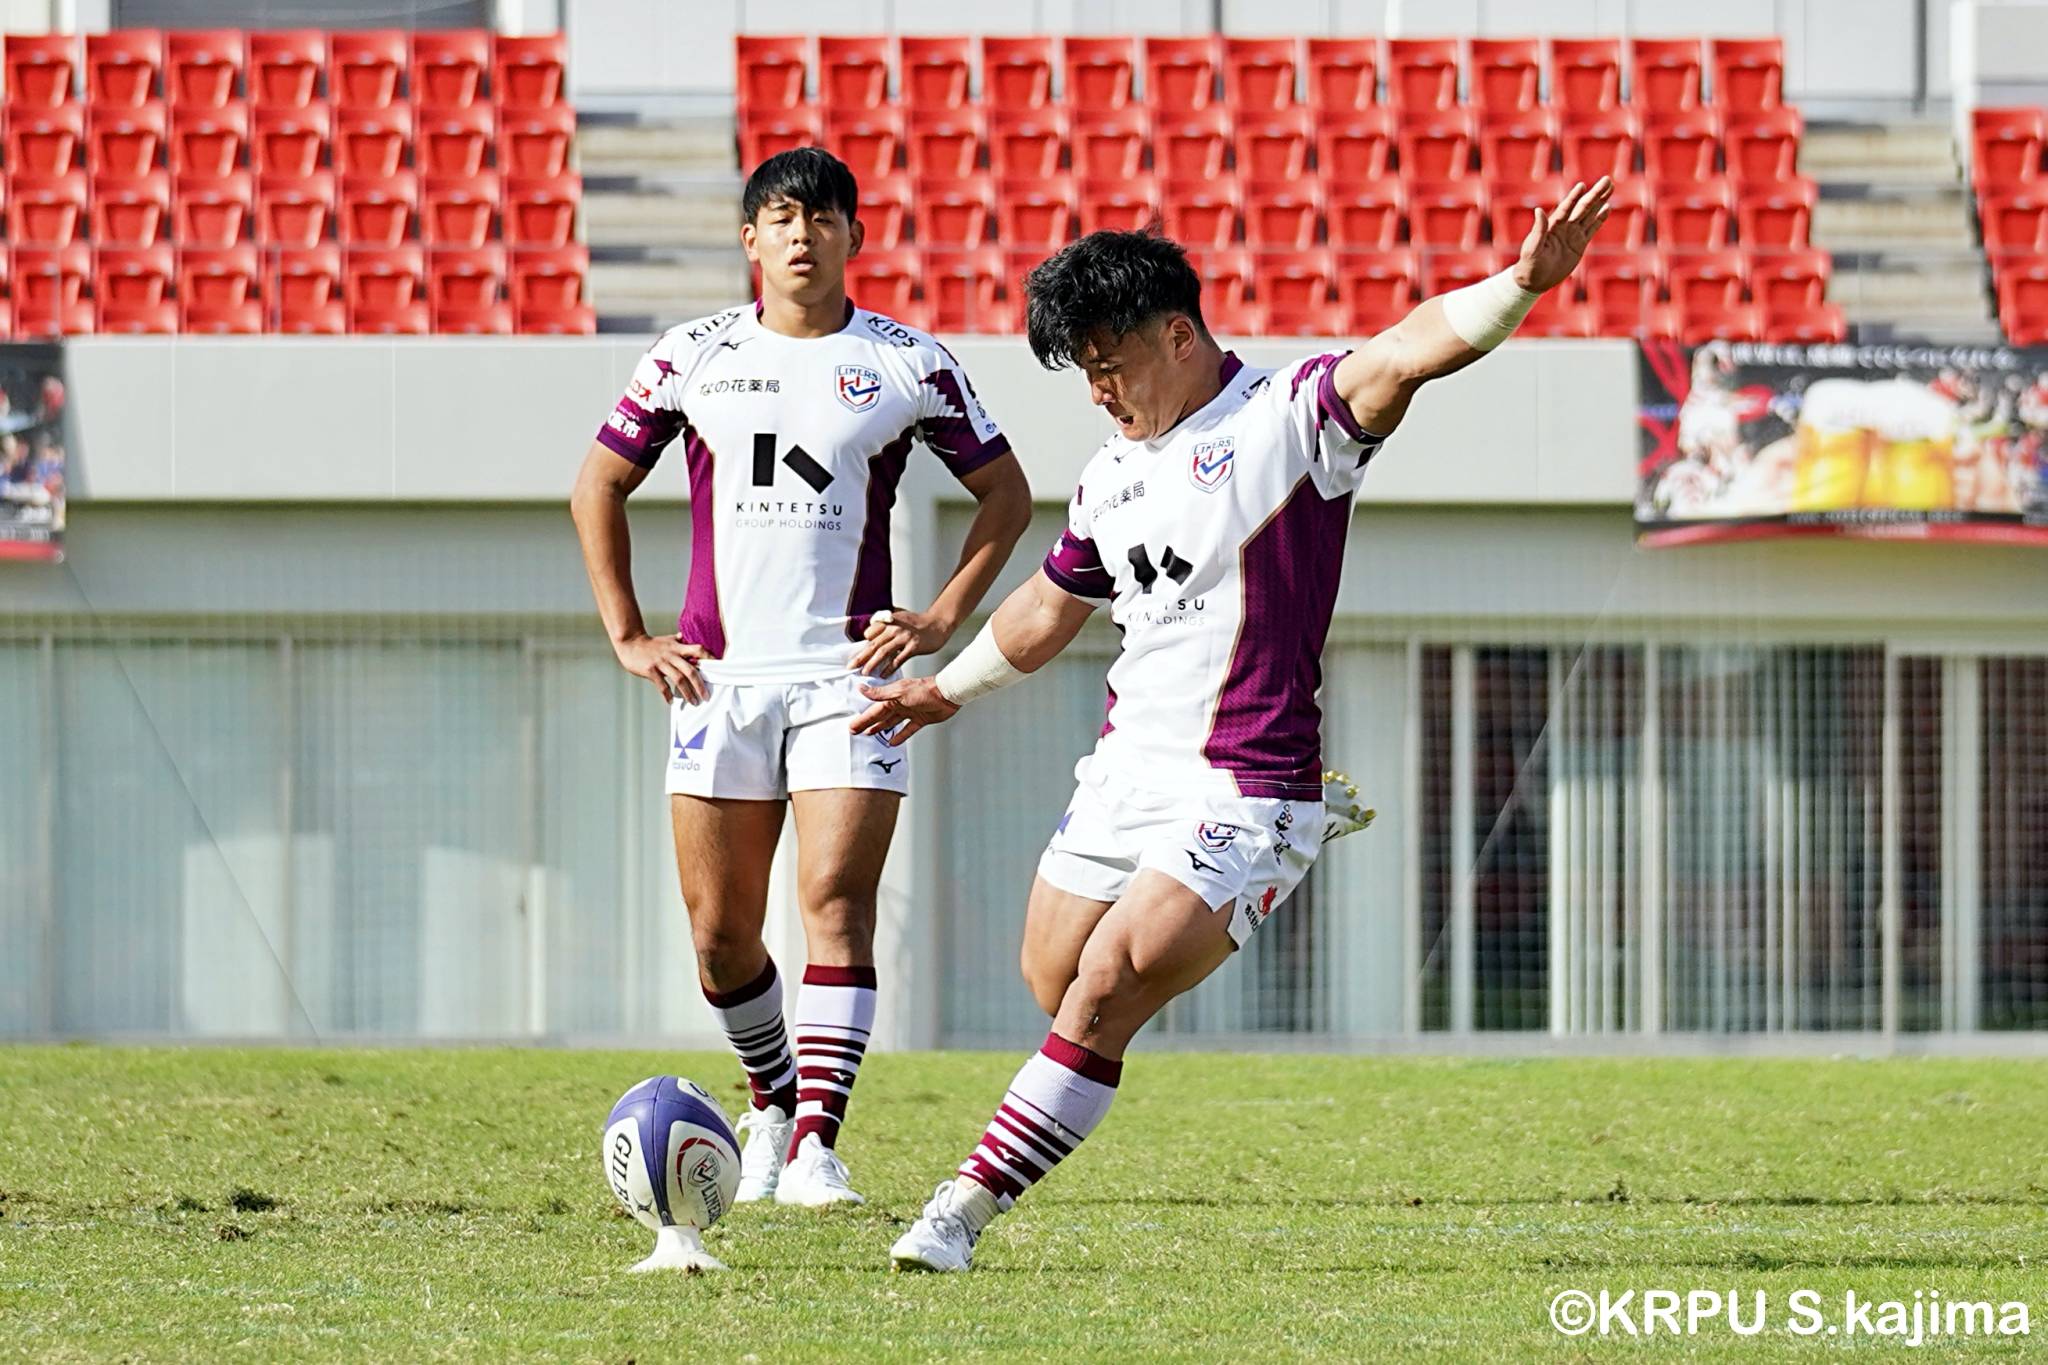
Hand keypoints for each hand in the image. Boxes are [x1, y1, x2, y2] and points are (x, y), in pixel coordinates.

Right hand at [615, 633, 708, 704]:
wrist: (630, 642)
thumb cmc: (650, 644)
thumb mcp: (667, 640)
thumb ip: (677, 640)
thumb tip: (685, 637)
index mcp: (678, 647)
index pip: (698, 650)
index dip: (709, 658)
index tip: (718, 668)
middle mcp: (672, 655)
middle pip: (691, 670)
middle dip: (700, 685)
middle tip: (706, 697)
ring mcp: (661, 663)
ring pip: (678, 680)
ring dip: (687, 693)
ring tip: (693, 702)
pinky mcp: (650, 670)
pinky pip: (661, 685)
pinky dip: (667, 694)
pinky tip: (672, 702)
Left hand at [849, 607, 952, 676]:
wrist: (938, 623)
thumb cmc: (918, 623)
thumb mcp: (899, 618)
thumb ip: (886, 626)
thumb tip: (871, 636)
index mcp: (889, 621)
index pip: (870, 634)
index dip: (863, 645)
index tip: (856, 656)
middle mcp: (894, 628)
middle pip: (874, 644)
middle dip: (861, 657)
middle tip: (851, 666)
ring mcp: (904, 637)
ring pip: (884, 652)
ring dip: (872, 663)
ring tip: (864, 673)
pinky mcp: (913, 646)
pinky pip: (898, 659)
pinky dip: (889, 668)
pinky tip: (883, 675)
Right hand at [850, 676, 959, 745]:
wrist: (947, 694)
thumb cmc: (925, 690)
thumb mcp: (899, 692)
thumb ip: (880, 693)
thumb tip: (862, 688)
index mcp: (892, 697)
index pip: (874, 710)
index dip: (863, 718)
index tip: (852, 725)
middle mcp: (900, 704)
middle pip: (880, 716)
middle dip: (868, 724)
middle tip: (856, 731)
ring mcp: (910, 712)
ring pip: (892, 722)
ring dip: (881, 728)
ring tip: (870, 734)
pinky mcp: (920, 719)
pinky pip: (908, 729)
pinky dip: (900, 735)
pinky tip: (893, 741)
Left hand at [1512, 177, 1613, 293]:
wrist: (1535, 279)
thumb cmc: (1529, 264)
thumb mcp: (1532, 248)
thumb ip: (1538, 230)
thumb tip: (1538, 210)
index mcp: (1553, 225)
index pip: (1566, 208)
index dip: (1573, 197)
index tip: (1582, 186)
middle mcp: (1565, 226)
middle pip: (1583, 207)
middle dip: (1595, 194)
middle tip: (1607, 180)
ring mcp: (1573, 234)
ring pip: (1590, 214)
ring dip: (1600, 201)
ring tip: (1610, 188)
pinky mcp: (1580, 244)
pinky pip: (1592, 228)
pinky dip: (1600, 218)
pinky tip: (1607, 207)